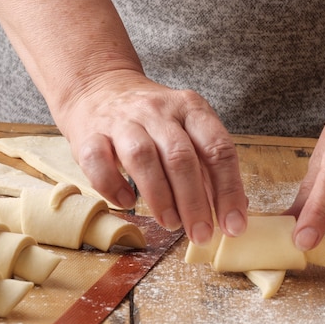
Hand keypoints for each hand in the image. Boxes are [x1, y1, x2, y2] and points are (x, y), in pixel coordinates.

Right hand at [53, 69, 247, 244]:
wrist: (99, 88)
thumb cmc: (151, 120)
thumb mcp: (187, 131)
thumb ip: (209, 166)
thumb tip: (234, 209)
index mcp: (190, 108)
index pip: (217, 148)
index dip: (229, 190)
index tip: (233, 225)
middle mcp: (158, 111)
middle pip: (180, 157)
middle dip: (194, 202)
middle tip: (201, 234)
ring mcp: (122, 121)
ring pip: (142, 157)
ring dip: (159, 197)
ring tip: (171, 223)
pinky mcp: (90, 135)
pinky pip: (98, 161)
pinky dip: (112, 187)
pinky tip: (126, 203)